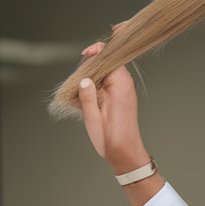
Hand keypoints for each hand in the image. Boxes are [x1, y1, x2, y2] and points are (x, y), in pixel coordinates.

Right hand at [77, 33, 148, 175]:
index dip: (96, 52)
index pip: (110, 55)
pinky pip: (107, 83)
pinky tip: (88, 100)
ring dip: (91, 78)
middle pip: (106, 61)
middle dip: (90, 67)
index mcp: (120, 84)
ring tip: (82, 94)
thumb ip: (87, 96)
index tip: (84, 56)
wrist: (126, 154)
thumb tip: (83, 79)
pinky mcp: (121, 96)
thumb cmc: (111, 139)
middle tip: (78, 82)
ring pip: (105, 72)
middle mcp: (125, 84)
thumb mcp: (92, 118)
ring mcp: (124, 89)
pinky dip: (96, 87)